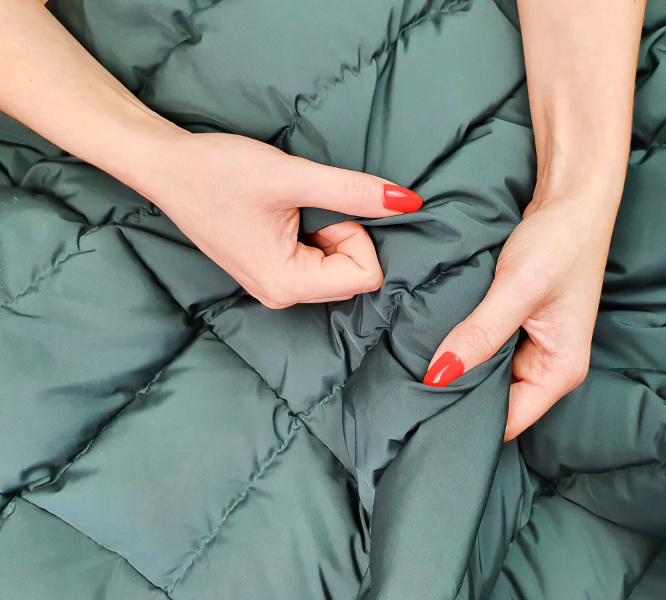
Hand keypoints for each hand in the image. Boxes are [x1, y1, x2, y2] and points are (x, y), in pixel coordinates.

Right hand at [139, 132, 421, 307]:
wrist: (166, 167)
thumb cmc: (218, 171)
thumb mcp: (292, 176)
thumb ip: (353, 192)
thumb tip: (408, 203)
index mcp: (286, 283)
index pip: (366, 277)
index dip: (357, 236)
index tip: (323, 210)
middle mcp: (281, 296)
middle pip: (353, 276)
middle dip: (344, 235)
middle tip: (305, 207)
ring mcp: (274, 287)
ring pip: (337, 269)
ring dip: (329, 234)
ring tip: (291, 209)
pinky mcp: (269, 273)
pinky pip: (317, 264)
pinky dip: (317, 236)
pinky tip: (285, 215)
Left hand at [423, 189, 617, 440]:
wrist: (573, 198)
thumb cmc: (559, 242)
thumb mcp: (516, 290)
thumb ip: (480, 335)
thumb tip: (438, 375)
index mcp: (560, 371)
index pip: (509, 420)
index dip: (469, 420)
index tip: (424, 415)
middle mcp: (549, 367)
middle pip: (497, 402)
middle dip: (459, 395)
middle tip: (411, 392)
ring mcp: (535, 347)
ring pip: (488, 375)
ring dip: (460, 369)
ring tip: (417, 368)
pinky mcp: (520, 327)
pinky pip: (487, 349)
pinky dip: (465, 346)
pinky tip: (437, 342)